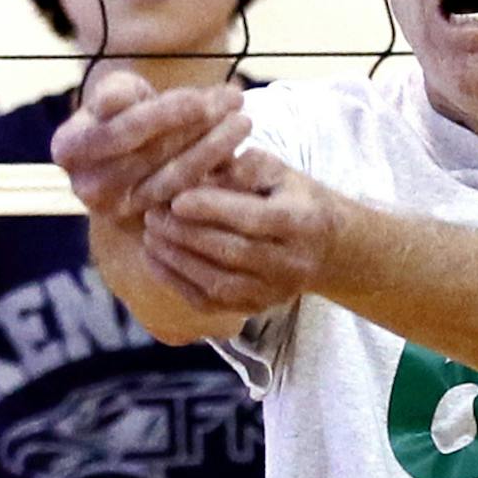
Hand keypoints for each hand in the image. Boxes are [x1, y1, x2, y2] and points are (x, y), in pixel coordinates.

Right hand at [52, 72, 250, 225]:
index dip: (166, 114)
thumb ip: (115, 92)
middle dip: (199, 127)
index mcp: (68, 148)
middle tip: (237, 104)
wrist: (127, 149)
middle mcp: (86, 186)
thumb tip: (117, 99)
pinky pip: (186, 201)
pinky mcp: (145, 225)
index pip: (123, 130)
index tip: (203, 98)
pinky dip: (216, 175)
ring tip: (243, 122)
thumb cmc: (122, 110)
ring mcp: (115, 211)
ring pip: (174, 180)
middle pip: (152, 157)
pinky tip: (241, 150)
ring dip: (215, 149)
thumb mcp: (115, 90)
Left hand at [141, 148, 332, 314]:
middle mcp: (291, 262)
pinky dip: (177, 283)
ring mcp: (274, 291)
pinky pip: (211, 303)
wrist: (327, 247)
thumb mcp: (278, 171)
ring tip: (149, 235)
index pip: (253, 218)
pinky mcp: (256, 309)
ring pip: (220, 283)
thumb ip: (243, 168)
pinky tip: (154, 260)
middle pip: (233, 252)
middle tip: (152, 215)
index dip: (212, 209)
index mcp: (301, 221)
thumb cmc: (293, 198)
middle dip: (187, 234)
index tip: (176, 199)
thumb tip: (204, 170)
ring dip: (177, 260)